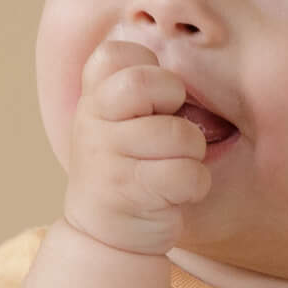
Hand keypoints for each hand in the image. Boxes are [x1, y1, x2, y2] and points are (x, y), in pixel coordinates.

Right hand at [61, 38, 210, 257]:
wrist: (104, 234)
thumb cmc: (127, 168)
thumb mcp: (119, 122)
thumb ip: (138, 91)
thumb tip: (188, 65)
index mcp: (93, 96)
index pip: (117, 53)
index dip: (151, 71)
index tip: (154, 100)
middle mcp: (91, 120)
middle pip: (143, 83)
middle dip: (174, 103)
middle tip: (171, 129)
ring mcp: (106, 156)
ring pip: (179, 134)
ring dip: (192, 153)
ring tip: (173, 167)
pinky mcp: (129, 191)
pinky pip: (188, 174)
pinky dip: (195, 185)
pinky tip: (176, 193)